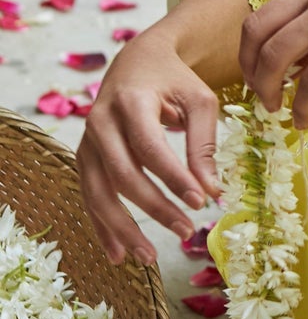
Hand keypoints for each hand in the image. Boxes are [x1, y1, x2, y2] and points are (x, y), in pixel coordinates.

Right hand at [77, 28, 223, 265]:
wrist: (138, 60)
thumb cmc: (174, 79)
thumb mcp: (199, 99)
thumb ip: (204, 144)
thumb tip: (211, 192)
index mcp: (131, 101)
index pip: (150, 148)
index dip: (173, 179)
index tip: (200, 202)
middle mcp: (100, 121)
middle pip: (122, 175)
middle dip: (154, 209)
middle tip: (186, 232)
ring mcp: (87, 141)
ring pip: (98, 192)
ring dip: (123, 229)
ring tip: (149, 257)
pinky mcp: (85, 156)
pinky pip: (90, 196)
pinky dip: (103, 226)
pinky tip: (118, 254)